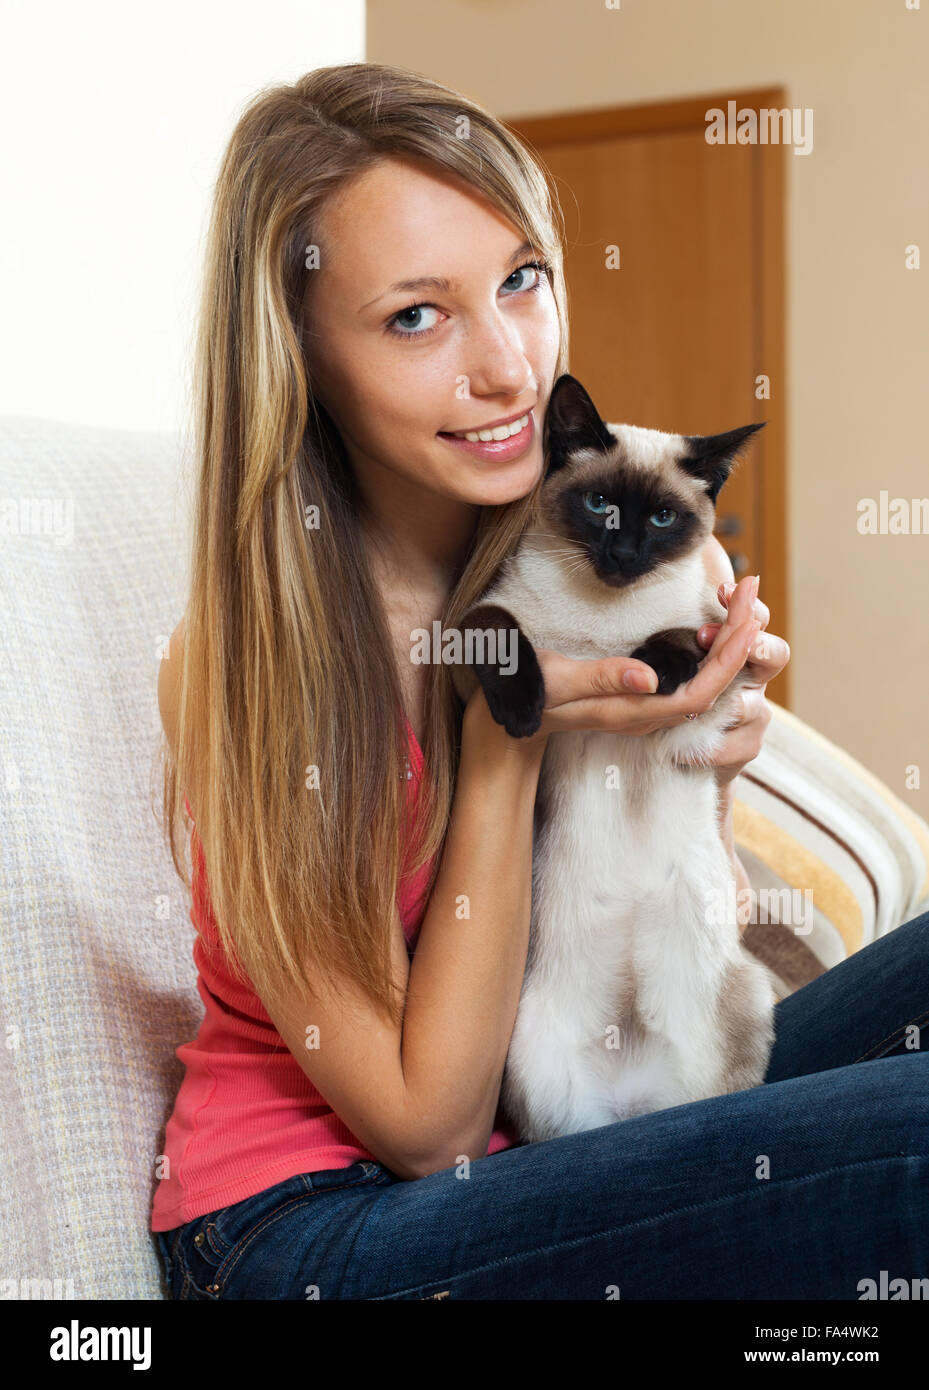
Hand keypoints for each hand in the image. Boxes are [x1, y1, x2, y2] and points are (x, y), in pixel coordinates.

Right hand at [523, 594, 761, 744]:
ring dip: (726, 642)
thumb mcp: (556, 681)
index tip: (746, 619)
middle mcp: (646, 714)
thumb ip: (602, 679)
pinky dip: (707, 649)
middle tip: (752, 592)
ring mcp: (644, 707)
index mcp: (631, 713)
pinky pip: (688, 677)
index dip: (728, 659)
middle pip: (710, 684)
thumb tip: (650, 677)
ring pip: (703, 680)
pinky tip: (713, 626)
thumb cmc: (530, 695)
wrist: (512, 722)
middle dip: (737, 639)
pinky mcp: (640, 697)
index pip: (698, 693)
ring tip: (742, 603)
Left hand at [683, 574, 789, 783]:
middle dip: (761, 646)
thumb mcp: (672, 664)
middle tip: (745, 636)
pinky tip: (689, 750)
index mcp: (737, 652)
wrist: (680, 753)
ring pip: (754, 707)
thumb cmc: (676, 699)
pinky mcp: (747, 748)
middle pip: (776, 655)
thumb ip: (681, 638)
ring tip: (699, 709)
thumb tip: (688, 620)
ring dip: (732, 705)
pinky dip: (715, 748)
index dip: (746, 606)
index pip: (754, 620)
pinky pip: (738, 747)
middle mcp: (752, 679)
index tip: (723, 590)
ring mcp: (754, 715)